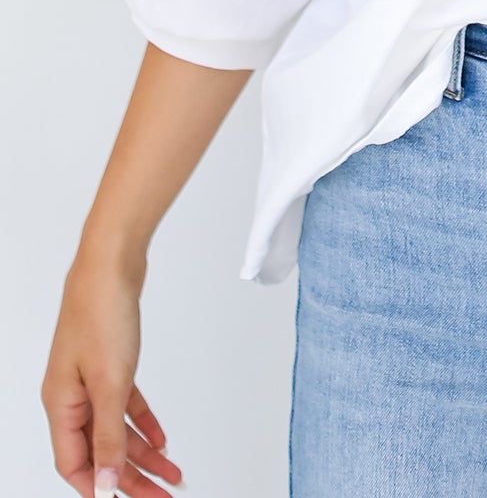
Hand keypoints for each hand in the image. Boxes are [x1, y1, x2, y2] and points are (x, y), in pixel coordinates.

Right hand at [41, 252, 184, 496]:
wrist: (111, 263)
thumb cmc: (101, 314)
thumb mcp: (109, 382)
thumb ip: (108, 436)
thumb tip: (103, 486)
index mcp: (61, 405)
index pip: (75, 465)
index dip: (99, 489)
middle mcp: (71, 397)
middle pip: (99, 452)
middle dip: (131, 478)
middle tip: (164, 495)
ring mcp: (90, 380)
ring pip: (116, 430)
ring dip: (144, 454)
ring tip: (173, 475)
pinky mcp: (110, 363)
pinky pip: (125, 405)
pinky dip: (143, 423)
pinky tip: (162, 440)